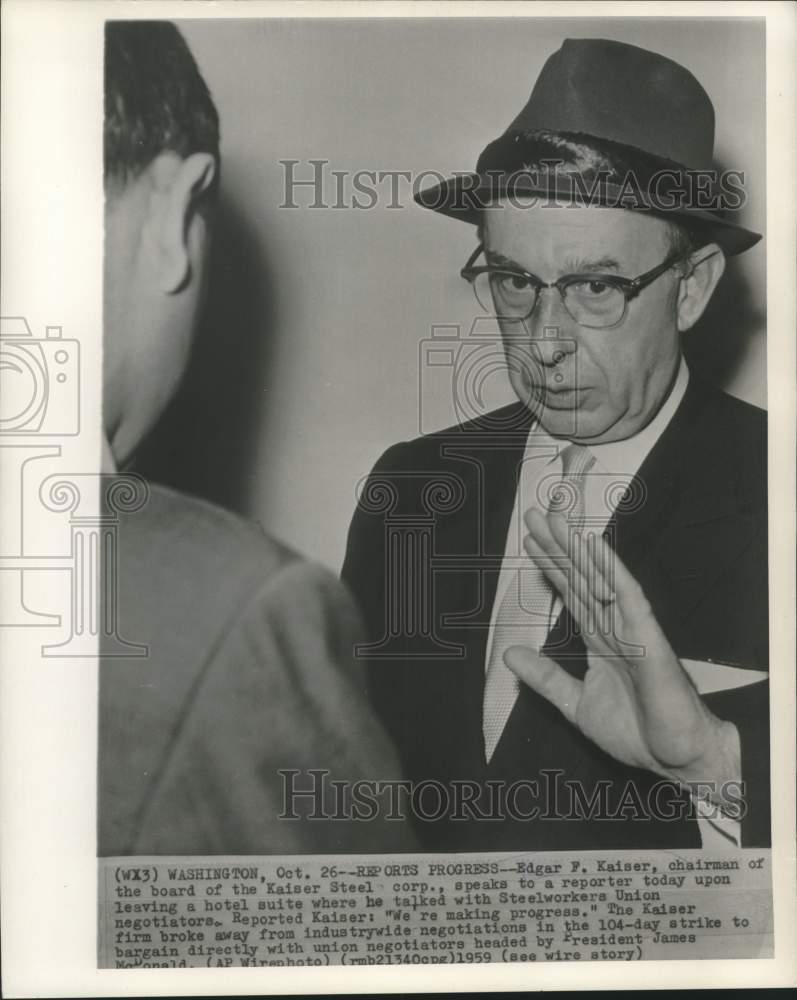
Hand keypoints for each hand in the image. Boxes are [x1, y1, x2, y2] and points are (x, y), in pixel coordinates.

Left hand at [504, 509, 739, 802]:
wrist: (676, 759)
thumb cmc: (638, 732)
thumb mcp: (575, 703)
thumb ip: (545, 678)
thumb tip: (509, 655)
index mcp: (601, 641)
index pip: (572, 595)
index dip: (551, 567)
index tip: (531, 541)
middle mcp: (616, 628)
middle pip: (582, 579)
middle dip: (557, 547)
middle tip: (534, 514)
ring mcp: (633, 629)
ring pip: (600, 580)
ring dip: (577, 549)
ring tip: (554, 521)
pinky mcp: (648, 639)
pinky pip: (627, 597)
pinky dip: (610, 570)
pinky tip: (594, 545)